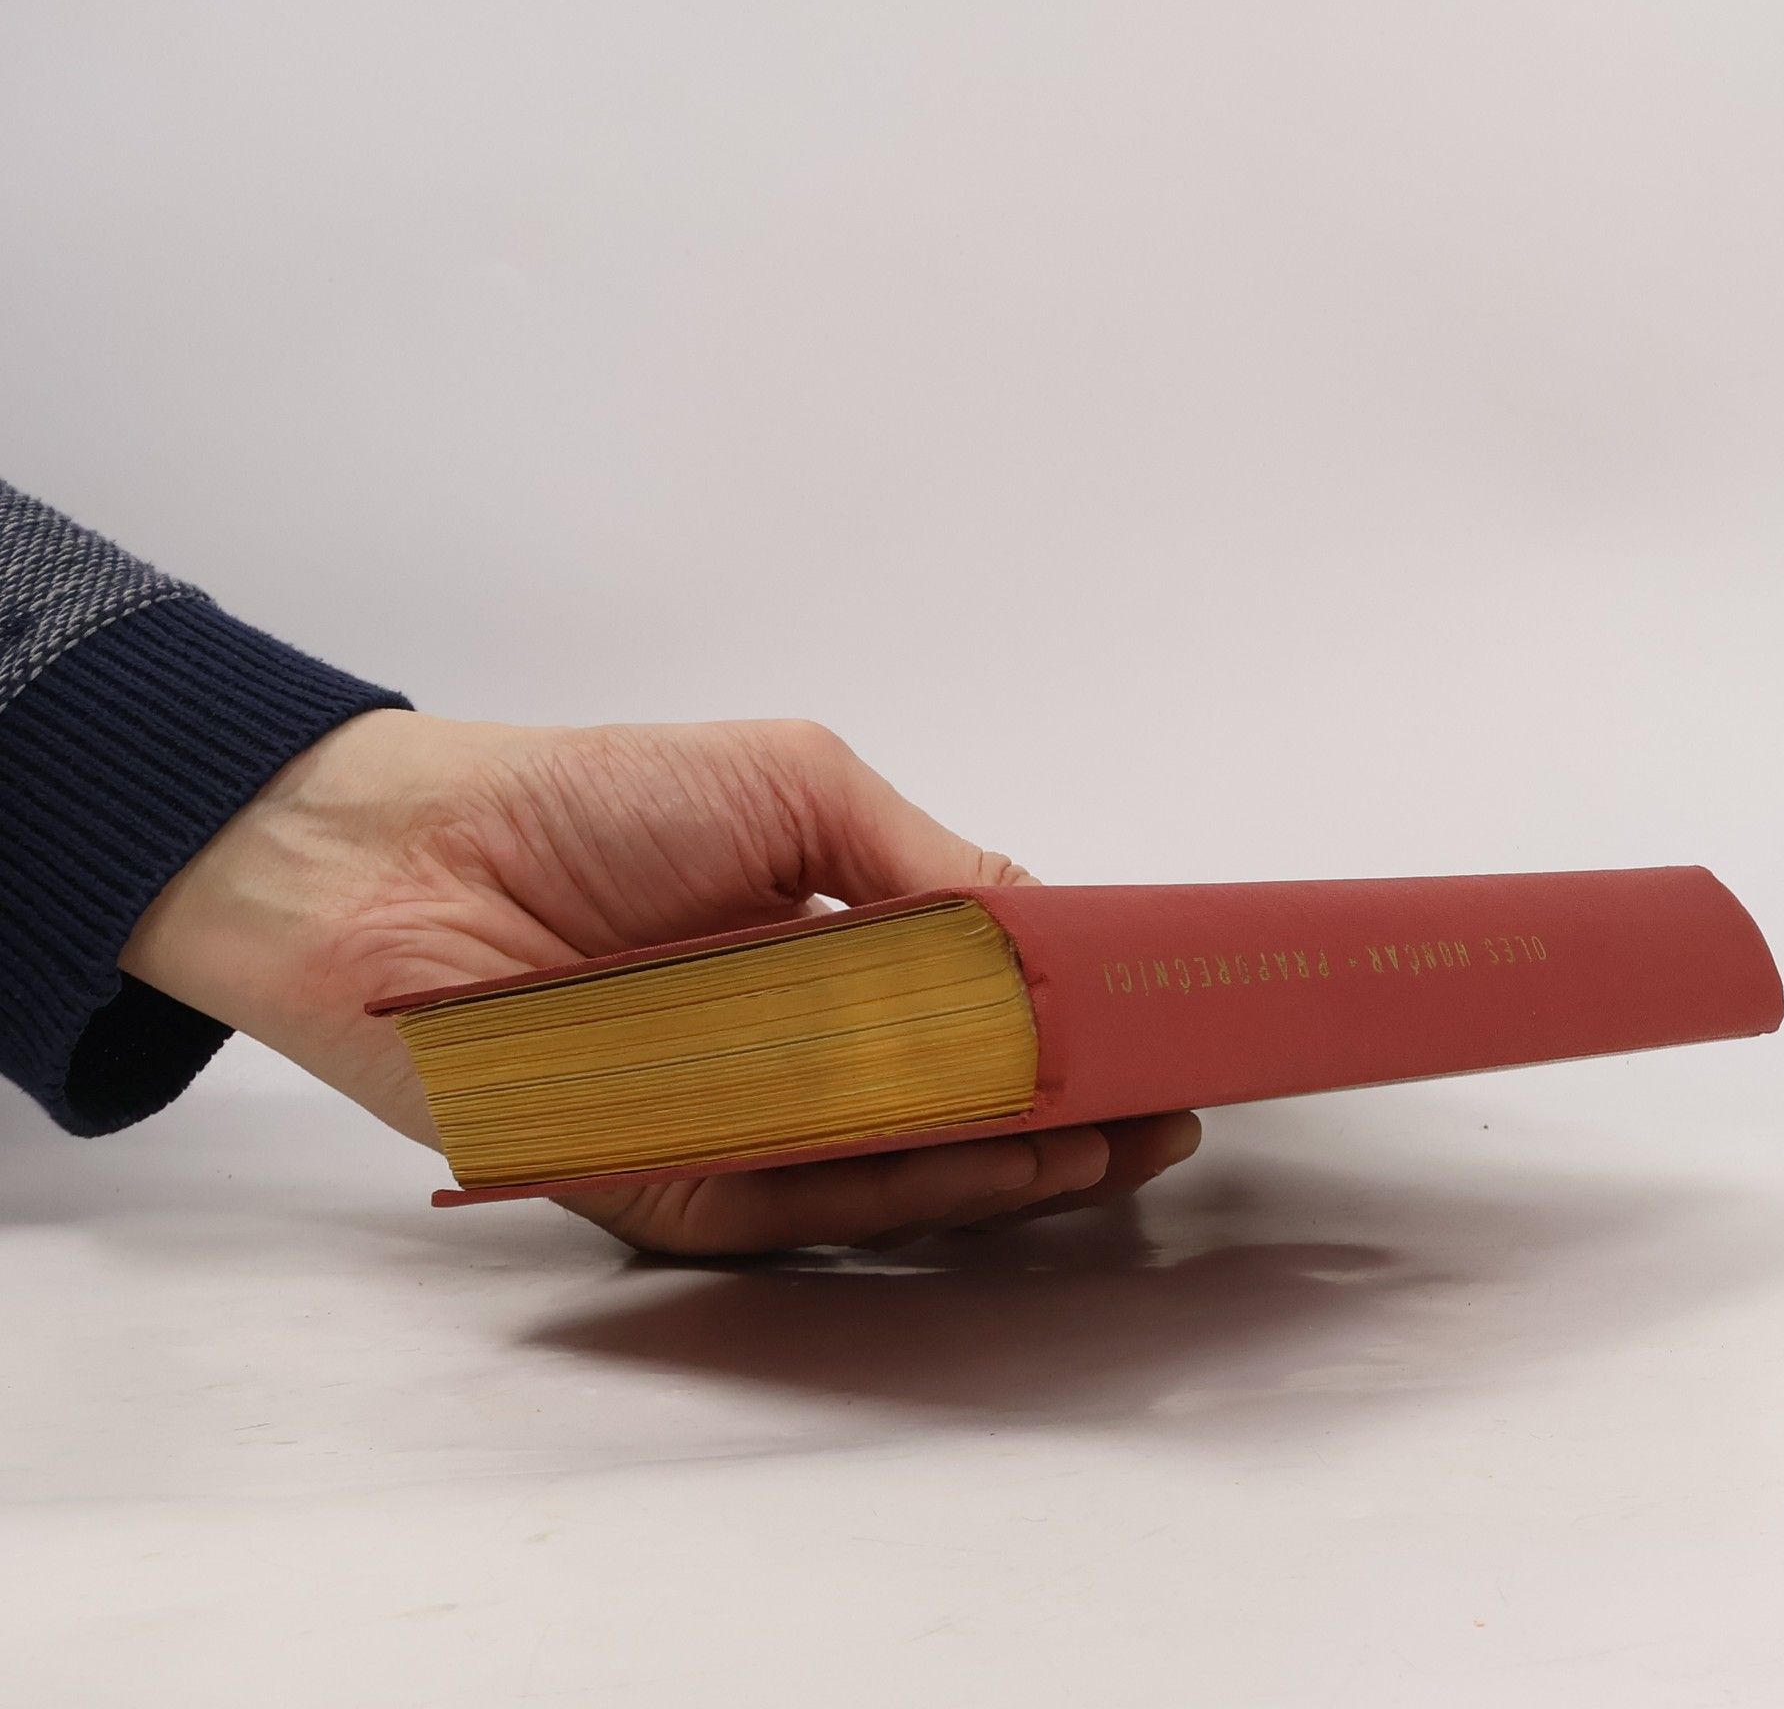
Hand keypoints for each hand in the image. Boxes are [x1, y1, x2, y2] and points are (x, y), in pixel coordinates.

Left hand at [121, 712, 1200, 1253]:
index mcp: (829, 960)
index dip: (1066, 1026)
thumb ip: (925, 863)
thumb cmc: (597, 801)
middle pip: (955, 1109)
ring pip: (901, 1171)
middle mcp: (798, 1054)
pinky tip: (995, 1160)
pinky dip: (904, 1186)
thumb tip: (1050, 920)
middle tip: (1165, 1112)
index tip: (1157, 1028)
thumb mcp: (798, 788)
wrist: (410, 854)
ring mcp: (745, 1125)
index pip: (973, 1012)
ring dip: (1012, 1164)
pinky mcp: (679, 1184)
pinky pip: (809, 1202)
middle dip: (1067, 1115)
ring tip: (1109, 1145)